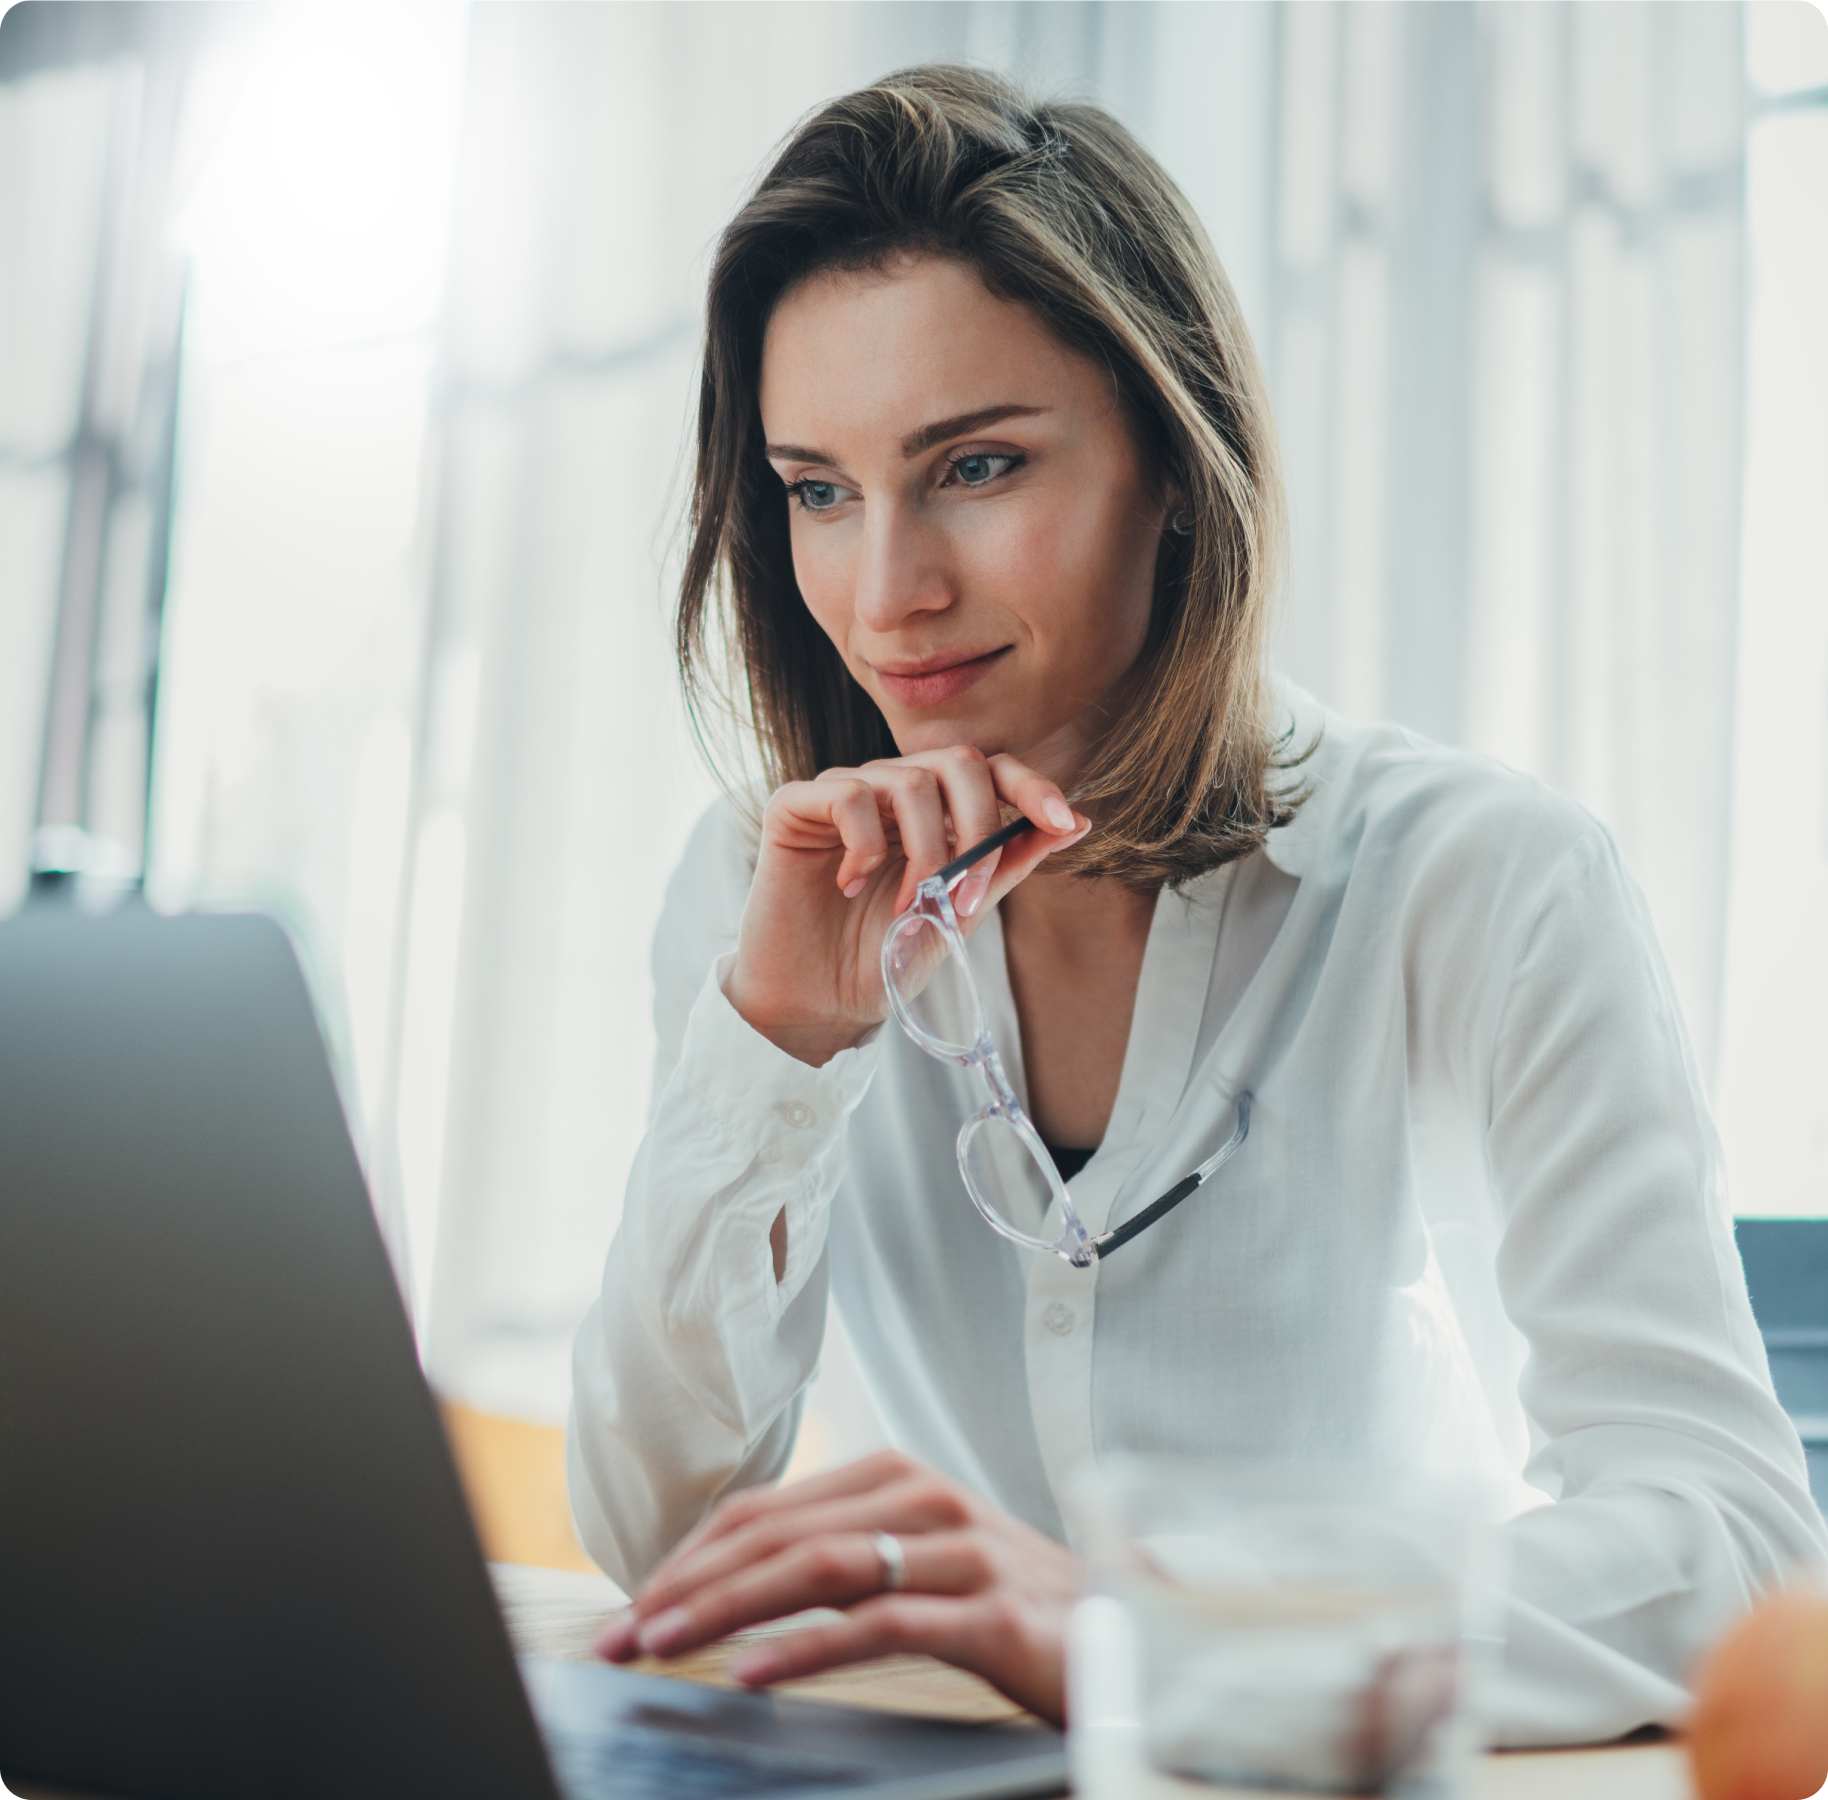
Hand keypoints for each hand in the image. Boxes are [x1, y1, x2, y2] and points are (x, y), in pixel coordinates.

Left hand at [592, 1450, 1079, 1723]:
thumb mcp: (923, 1566)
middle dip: (688, 1583)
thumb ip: (848, 1560)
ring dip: (726, 1608)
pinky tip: (751, 1673)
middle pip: (778, 1531)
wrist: (1135, 1637)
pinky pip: (880, 1622)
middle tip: (623, 1634)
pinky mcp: (990, 1609)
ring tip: (664, 1645)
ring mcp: (960, 1549)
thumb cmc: (1016, 1607)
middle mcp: (925, 1497)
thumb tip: (738, 1586)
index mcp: (899, 1478)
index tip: (634, 1604)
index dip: (692, 1554)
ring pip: (818, 1566)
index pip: (768, 1508)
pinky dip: (806, 1647)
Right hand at [725, 747, 1087, 1066]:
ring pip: (910, 779)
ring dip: (924, 852)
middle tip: (964, 894)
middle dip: (978, 826)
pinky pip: (849, 794)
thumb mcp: (961, 910)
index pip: (990, 769)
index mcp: (934, 810)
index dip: (1031, 785)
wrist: (820, 1003)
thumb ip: (1009, 862)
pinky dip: (864, 845)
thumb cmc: (884, 957)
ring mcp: (844, 792)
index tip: (1063, 821)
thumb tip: (1079, 822)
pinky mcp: (795, 805)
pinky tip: (852, 885)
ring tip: (905, 908)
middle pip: (958, 760)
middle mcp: (891, 790)